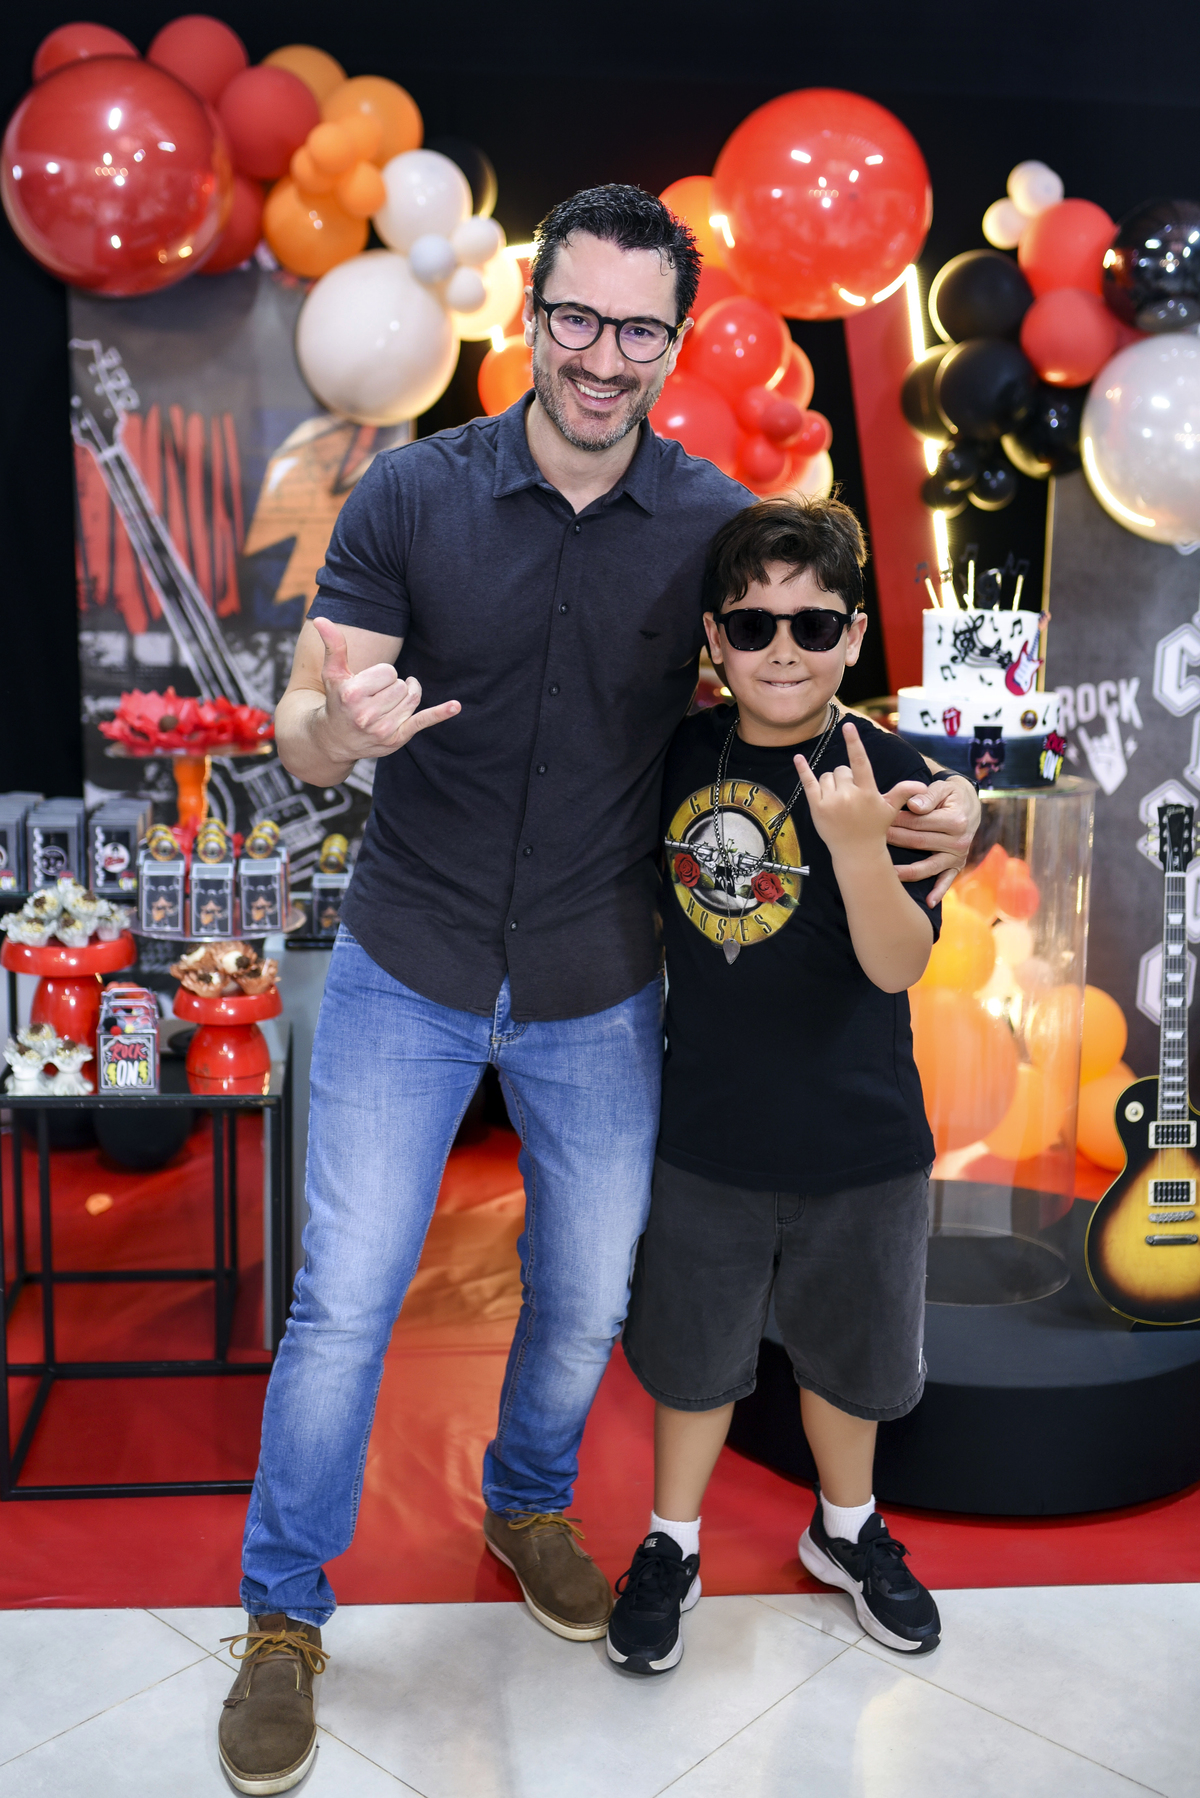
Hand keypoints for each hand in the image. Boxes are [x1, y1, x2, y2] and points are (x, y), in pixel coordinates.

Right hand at [310, 617, 459, 763]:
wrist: (335, 739)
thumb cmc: (337, 700)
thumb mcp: (333, 673)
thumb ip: (333, 646)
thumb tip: (321, 619)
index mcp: (353, 694)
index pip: (389, 672)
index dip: (382, 675)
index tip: (370, 685)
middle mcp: (367, 714)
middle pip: (402, 686)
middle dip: (392, 687)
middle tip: (377, 696)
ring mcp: (382, 729)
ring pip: (412, 699)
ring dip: (405, 696)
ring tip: (389, 702)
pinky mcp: (396, 739)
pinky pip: (423, 721)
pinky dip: (441, 713)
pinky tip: (456, 706)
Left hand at [796, 722, 924, 860]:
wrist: (856, 852)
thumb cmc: (874, 828)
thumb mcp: (890, 809)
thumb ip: (903, 792)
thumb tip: (922, 786)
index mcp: (867, 792)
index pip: (860, 761)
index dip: (854, 742)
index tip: (848, 726)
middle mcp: (848, 795)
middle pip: (841, 770)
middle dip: (845, 778)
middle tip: (851, 796)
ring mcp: (830, 802)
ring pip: (827, 776)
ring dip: (831, 783)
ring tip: (840, 800)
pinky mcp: (816, 808)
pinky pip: (808, 782)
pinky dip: (803, 769)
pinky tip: (798, 758)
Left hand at [886, 772, 979, 904]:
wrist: (968, 806)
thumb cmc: (949, 796)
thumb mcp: (942, 789)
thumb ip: (928, 796)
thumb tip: (913, 806)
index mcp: (955, 820)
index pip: (919, 822)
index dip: (898, 821)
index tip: (879, 821)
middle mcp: (959, 841)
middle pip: (919, 843)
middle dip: (895, 841)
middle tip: (873, 840)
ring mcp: (957, 856)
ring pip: (927, 866)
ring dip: (906, 870)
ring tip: (887, 872)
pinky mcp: (956, 866)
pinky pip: (946, 881)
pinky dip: (938, 892)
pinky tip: (928, 902)